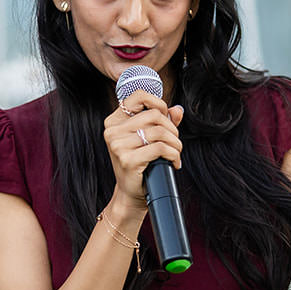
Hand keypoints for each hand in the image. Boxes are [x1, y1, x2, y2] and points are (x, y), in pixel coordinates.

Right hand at [103, 90, 183, 206]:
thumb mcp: (150, 139)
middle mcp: (113, 131)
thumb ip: (163, 122)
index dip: (158, 103)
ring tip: (175, 153)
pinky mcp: (128, 160)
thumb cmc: (142, 164)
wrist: (132, 193)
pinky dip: (174, 155)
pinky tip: (174, 163)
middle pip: (155, 115)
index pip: (138, 96)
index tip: (167, 118)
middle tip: (175, 143)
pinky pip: (161, 148)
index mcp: (114, 122)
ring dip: (176, 144)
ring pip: (160, 132)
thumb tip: (178, 110)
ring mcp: (118, 146)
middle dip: (172, 129)